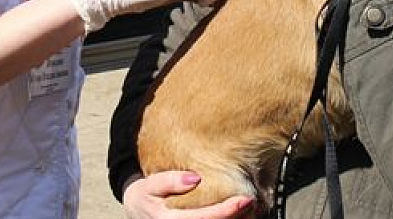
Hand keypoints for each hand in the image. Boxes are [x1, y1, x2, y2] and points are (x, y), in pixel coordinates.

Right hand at [122, 172, 254, 218]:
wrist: (138, 212)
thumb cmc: (146, 196)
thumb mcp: (150, 185)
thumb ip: (169, 181)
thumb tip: (195, 177)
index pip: (205, 218)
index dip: (227, 210)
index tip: (245, 199)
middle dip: (238, 218)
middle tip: (254, 201)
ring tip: (250, 208)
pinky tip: (238, 214)